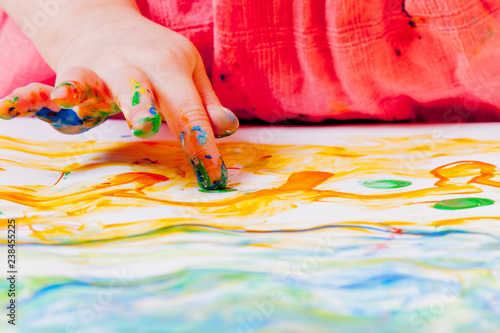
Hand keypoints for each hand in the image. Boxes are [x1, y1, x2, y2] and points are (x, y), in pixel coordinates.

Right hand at [0, 4, 238, 189]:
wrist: (106, 25)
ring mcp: (95, 71)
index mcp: (169, 66)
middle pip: (137, 85)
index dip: (202, 142)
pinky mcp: (68, 78)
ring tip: (65, 100)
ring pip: (85, 80)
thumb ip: (204, 103)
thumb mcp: (187, 73)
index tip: (213, 176)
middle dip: (140, 104)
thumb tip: (227, 129)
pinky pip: (45, 88)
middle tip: (147, 126)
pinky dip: (27, 97)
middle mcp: (131, 66)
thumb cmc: (156, 60)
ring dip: (77, 90)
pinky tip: (9, 106)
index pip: (189, 108)